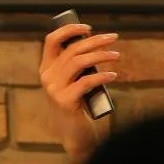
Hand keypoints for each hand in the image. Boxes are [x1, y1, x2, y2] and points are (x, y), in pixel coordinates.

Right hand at [39, 20, 117, 159]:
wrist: (75, 136)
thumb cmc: (78, 105)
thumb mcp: (72, 82)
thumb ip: (75, 66)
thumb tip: (95, 43)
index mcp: (46, 69)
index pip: (51, 40)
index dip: (69, 29)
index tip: (88, 28)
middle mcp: (47, 77)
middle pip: (72, 49)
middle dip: (95, 41)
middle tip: (114, 38)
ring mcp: (54, 89)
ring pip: (79, 62)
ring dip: (101, 55)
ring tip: (117, 55)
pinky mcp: (65, 101)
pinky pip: (86, 82)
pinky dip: (102, 76)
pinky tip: (114, 75)